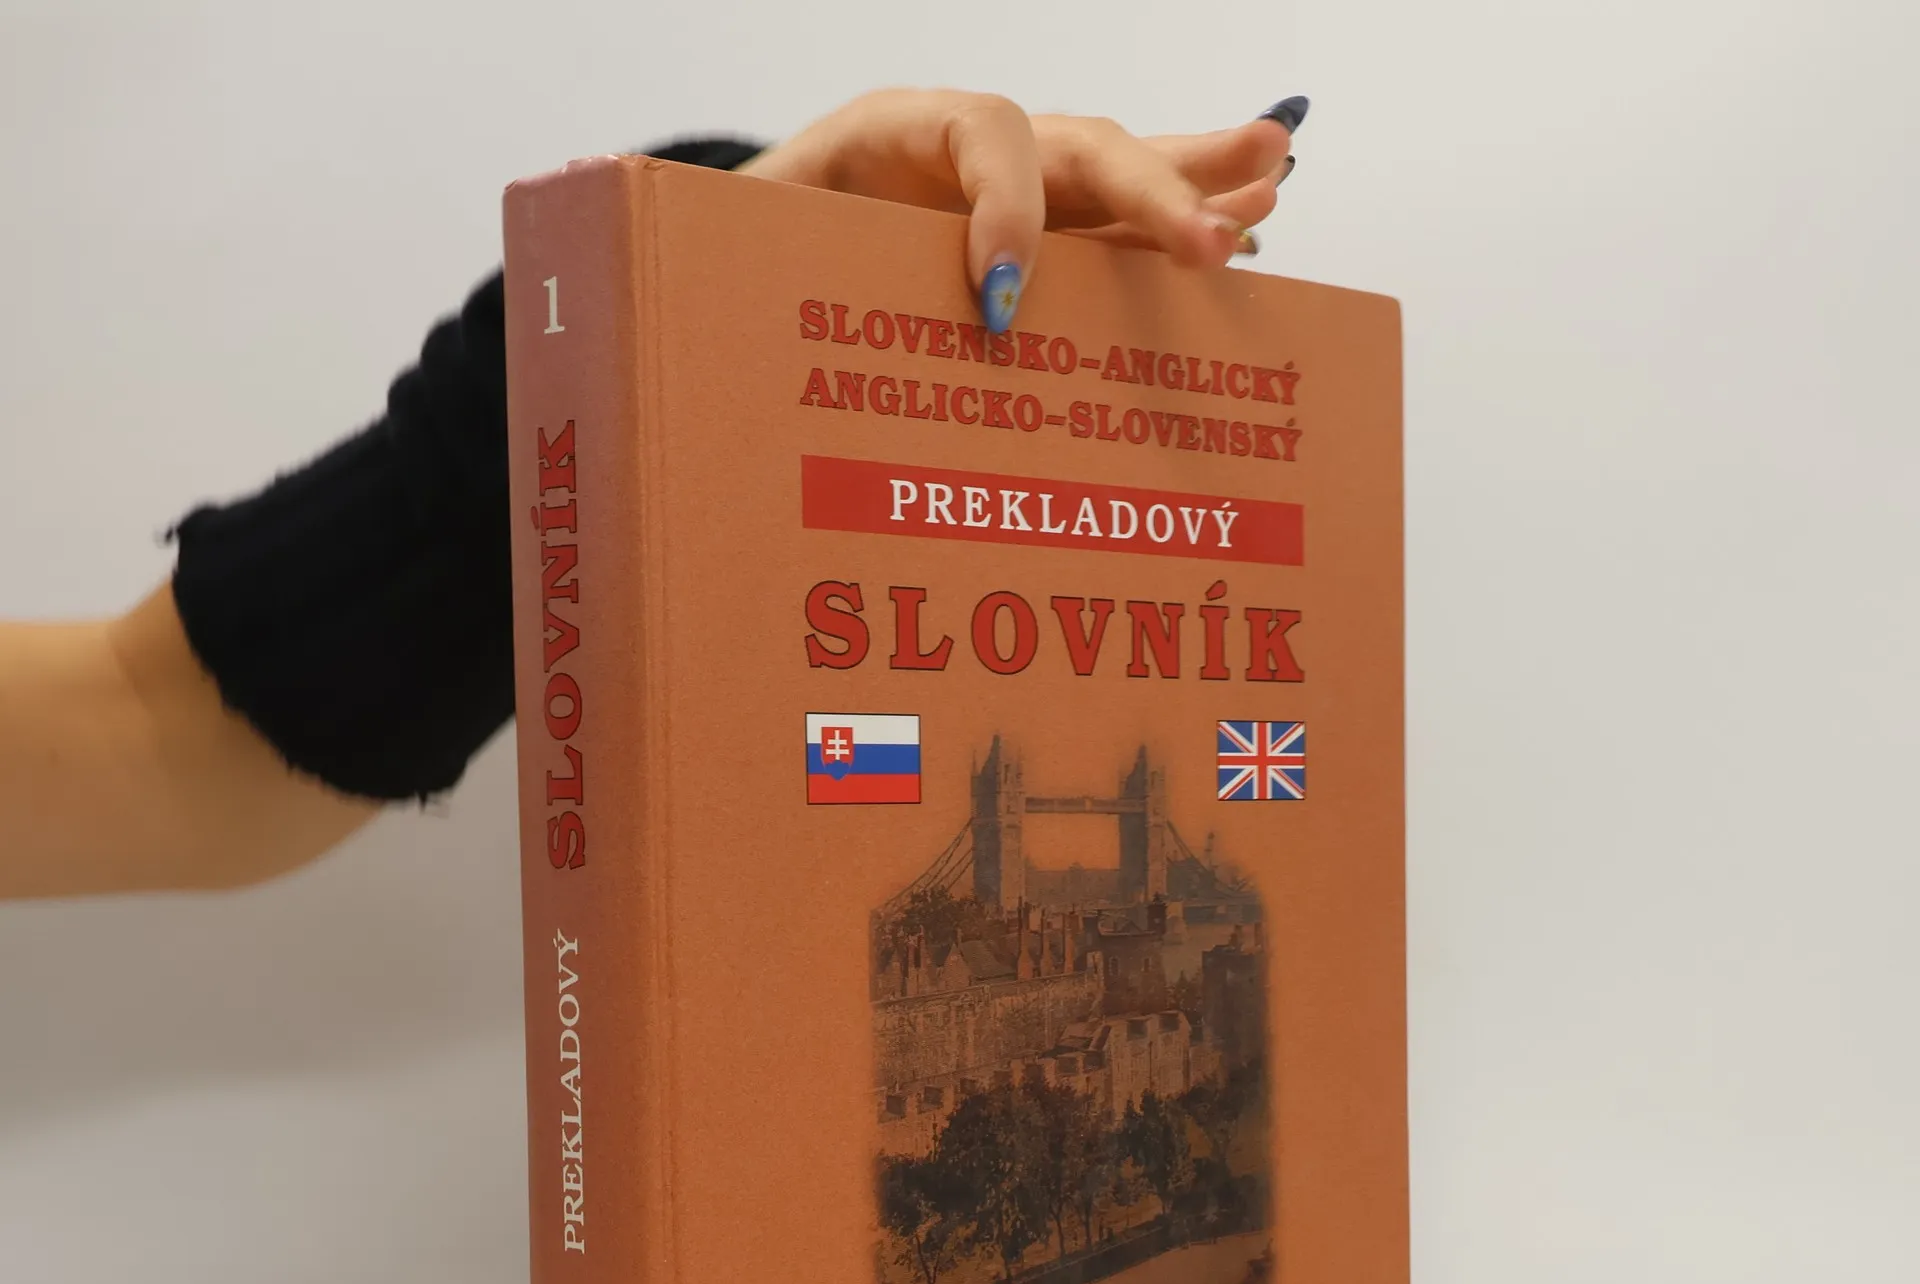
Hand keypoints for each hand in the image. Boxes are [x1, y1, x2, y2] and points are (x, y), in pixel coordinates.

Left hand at [738, 91, 1306, 332]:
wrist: (743, 254)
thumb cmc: (730, 250)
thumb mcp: (722, 238)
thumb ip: (723, 231)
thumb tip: (662, 217)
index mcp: (890, 133)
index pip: (977, 132)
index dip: (1002, 209)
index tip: (1003, 304)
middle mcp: (967, 151)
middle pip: (1075, 146)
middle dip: (1148, 193)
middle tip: (1207, 244)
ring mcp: (1013, 190)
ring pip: (1118, 173)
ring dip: (1198, 178)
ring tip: (1275, 169)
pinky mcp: (1039, 238)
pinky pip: (1120, 227)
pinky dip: (1187, 217)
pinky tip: (1255, 212)